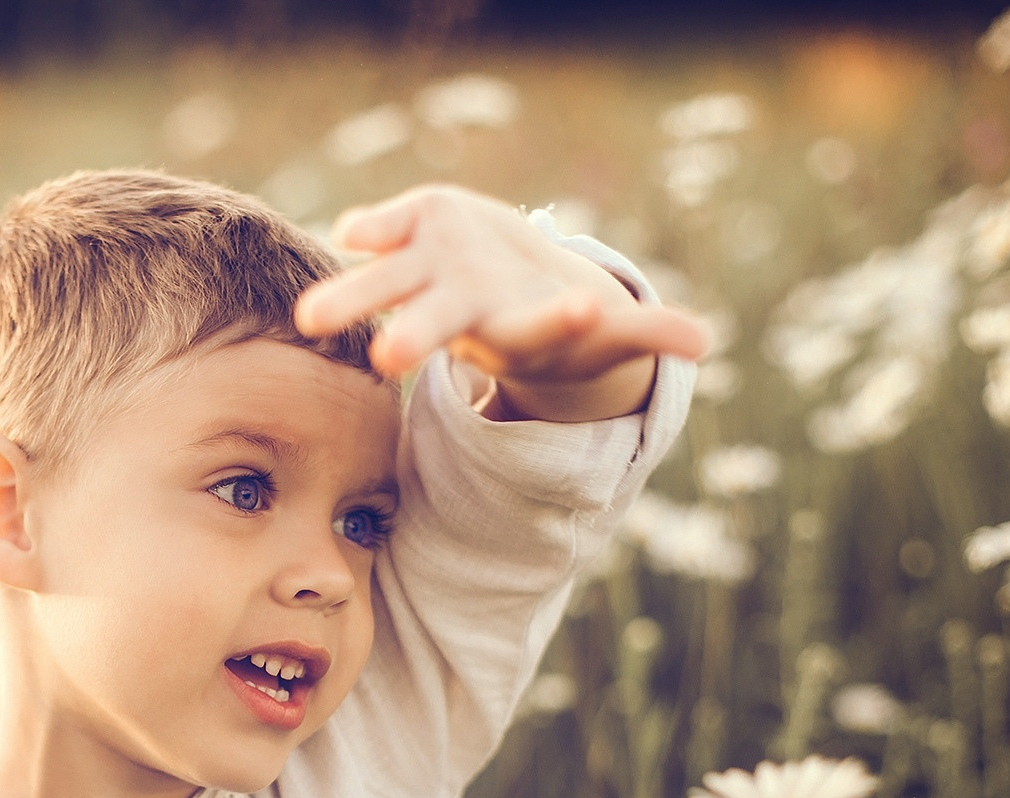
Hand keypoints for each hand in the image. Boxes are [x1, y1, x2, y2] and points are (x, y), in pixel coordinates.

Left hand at [293, 184, 708, 420]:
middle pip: (433, 328)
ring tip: (306, 319)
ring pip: (381, 287)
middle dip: (412, 339)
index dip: (555, 321)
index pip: (535, 329)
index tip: (572, 313)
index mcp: (514, 327)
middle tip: (384, 358)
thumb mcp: (606, 326)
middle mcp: (461, 309)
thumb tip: (704, 344)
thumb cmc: (550, 314)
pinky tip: (350, 229)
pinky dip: (369, 226)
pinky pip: (381, 228)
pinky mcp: (411, 227)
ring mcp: (426, 272)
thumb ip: (648, 332)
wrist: (501, 289)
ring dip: (348, 297)